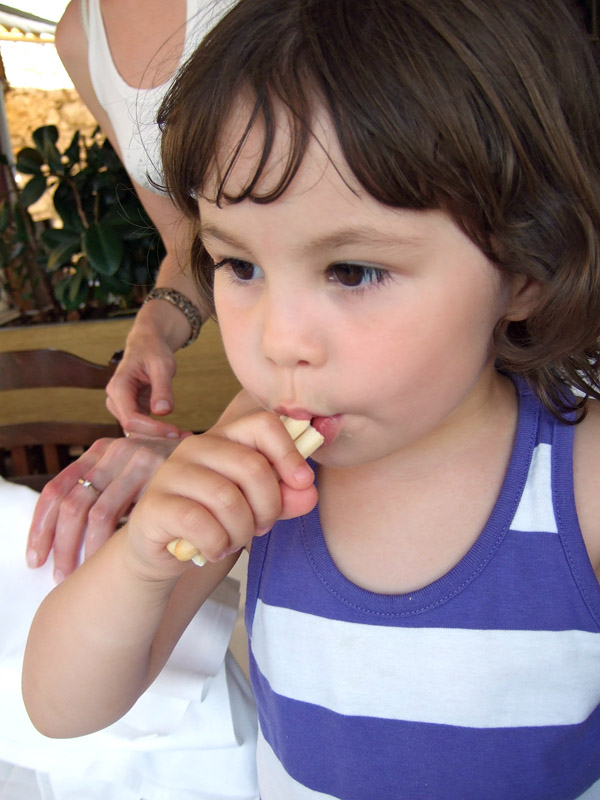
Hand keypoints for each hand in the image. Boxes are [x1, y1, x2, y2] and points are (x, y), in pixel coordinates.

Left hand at [27, 435, 180, 581]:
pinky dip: (112, 541)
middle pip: (70, 502)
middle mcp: (113, 450)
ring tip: (78, 572)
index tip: (35, 556)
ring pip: (94, 512)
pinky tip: (111, 558)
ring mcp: (135, 458)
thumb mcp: (137, 474)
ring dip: (83, 547)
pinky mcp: (155, 471)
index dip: (40, 525)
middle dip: (59, 544)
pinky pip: (123, 513)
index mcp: (100, 451)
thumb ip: (112, 489)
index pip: (57, 489)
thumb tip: (73, 530)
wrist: (218, 451)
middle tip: (57, 573)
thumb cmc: (175, 473)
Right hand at [105, 331, 183, 437]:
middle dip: (158, 436)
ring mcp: (121, 407)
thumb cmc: (153, 351)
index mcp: (118, 387)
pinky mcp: (132, 411)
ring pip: (138, 431)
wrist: (147, 345)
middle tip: (186, 437)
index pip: (131, 418)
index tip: (175, 432)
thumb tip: (162, 412)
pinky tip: (179, 433)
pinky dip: (160, 431)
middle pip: (133, 428)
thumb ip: (162, 388)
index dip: (152, 429)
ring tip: (185, 435)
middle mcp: (115, 400)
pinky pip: (143, 427)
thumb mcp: (162, 365)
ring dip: (160, 436)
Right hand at [124, 412, 317, 579]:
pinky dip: (217, 544)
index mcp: (224, 437)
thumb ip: (284, 497)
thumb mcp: (256, 507)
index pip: (264, 424)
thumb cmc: (214, 519)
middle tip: (261, 527)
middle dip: (268, 507)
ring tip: (234, 540)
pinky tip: (214, 549)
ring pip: (228, 499)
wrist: (162, 549)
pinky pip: (201, 524)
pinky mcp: (154, 504)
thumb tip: (308, 492)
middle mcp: (196, 447)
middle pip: (252, 467)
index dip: (290, 453)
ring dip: (242, 531)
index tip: (303, 482)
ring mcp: (171, 473)